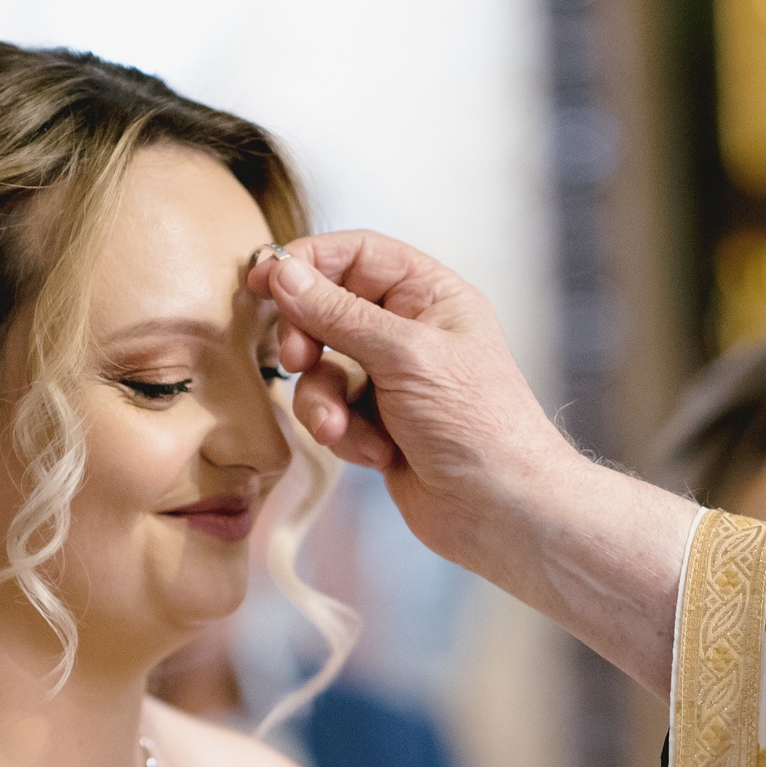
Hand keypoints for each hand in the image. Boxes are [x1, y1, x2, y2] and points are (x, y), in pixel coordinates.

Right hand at [248, 229, 696, 698]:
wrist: (502, 511)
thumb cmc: (477, 425)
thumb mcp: (405, 355)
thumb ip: (338, 313)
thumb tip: (282, 271)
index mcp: (431, 295)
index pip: (356, 255)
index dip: (308, 263)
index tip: (263, 280)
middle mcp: (410, 332)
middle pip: (327, 311)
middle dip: (308, 341)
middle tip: (295, 359)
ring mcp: (392, 381)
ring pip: (322, 370)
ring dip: (323, 401)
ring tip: (341, 429)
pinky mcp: (379, 425)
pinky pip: (333, 414)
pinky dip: (345, 435)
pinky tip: (378, 455)